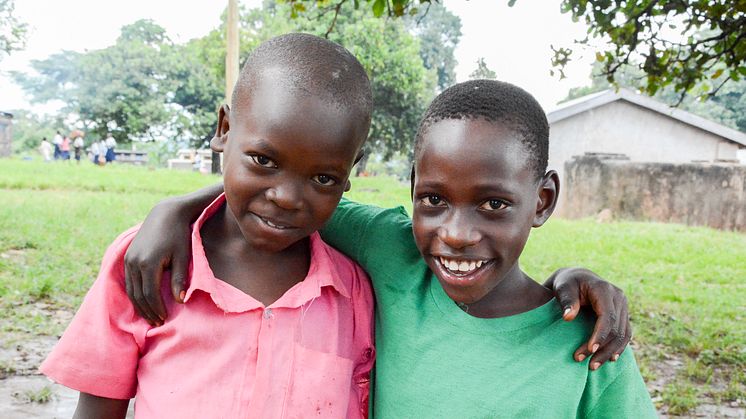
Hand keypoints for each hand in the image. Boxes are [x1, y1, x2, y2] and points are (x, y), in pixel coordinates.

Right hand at [124, 198, 191, 325]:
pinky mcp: (127, 257)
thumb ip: (180, 278)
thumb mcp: (183, 256)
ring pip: (131, 290)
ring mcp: (128, 259)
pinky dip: (135, 294)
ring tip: (151, 316)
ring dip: (140, 305)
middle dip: (147, 311)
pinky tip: (143, 302)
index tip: (164, 320)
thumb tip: (180, 301)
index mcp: (148, 263)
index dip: (156, 309)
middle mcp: (134, 263)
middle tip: (157, 323)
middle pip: (138, 295)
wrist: (165, 214)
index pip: (150, 295)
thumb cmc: (179, 235)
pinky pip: (129, 281)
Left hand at [545, 267, 630, 369]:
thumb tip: (568, 317)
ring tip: (593, 366)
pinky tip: (609, 359)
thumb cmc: (566, 283)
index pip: (608, 316)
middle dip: (603, 348)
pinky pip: (624, 334)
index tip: (590, 350)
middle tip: (587, 364)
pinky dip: (618, 347)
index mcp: (604, 289)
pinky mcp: (623, 315)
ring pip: (623, 334)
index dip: (601, 334)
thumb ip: (566, 301)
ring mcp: (623, 306)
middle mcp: (618, 297)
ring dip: (610, 352)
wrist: (575, 278)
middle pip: (617, 329)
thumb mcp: (562, 288)